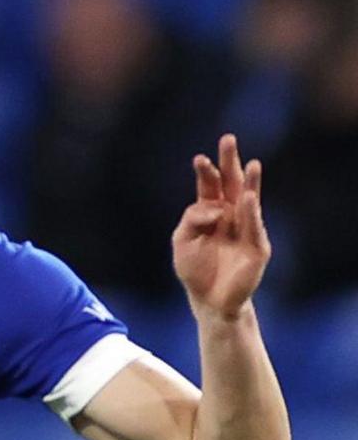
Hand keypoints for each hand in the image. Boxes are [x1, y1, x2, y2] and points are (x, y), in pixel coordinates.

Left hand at [172, 133, 271, 320]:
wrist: (209, 300)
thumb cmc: (195, 270)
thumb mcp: (182, 241)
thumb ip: (191, 219)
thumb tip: (212, 207)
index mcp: (210, 213)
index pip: (209, 187)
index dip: (205, 172)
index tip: (199, 158)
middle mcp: (230, 216)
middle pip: (231, 185)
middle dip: (230, 163)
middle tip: (228, 140)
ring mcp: (246, 229)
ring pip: (249, 201)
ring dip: (250, 182)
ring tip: (251, 163)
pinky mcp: (257, 245)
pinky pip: (253, 225)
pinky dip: (250, 211)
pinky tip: (247, 196)